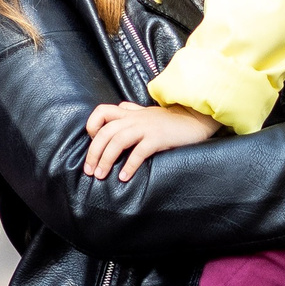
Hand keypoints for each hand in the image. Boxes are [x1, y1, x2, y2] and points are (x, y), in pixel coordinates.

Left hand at [82, 101, 220, 182]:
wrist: (195, 119)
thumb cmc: (170, 120)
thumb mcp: (147, 112)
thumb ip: (132, 111)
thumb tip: (120, 108)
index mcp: (130, 113)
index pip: (102, 112)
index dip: (92, 126)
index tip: (92, 143)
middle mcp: (135, 119)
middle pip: (105, 132)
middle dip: (93, 152)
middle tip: (90, 171)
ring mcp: (146, 127)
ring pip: (118, 140)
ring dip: (106, 159)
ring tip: (101, 176)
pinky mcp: (158, 138)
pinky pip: (140, 151)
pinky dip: (130, 165)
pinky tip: (124, 177)